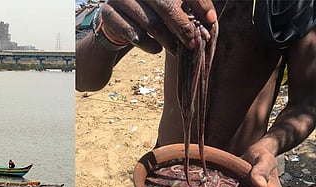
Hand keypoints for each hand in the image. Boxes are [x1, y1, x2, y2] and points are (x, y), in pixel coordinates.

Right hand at [100, 0, 217, 52]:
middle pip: (166, 6)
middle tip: (193, 43)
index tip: (211, 20)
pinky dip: (147, 44)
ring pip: (150, 23)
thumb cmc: (147, 13)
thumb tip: (210, 20)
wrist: (115, 22)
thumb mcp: (166, 8)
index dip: (200, 4)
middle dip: (183, 27)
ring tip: (176, 50)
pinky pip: (132, 33)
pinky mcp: (108, 14)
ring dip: (167, 40)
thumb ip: (186, 9)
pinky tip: (156, 49)